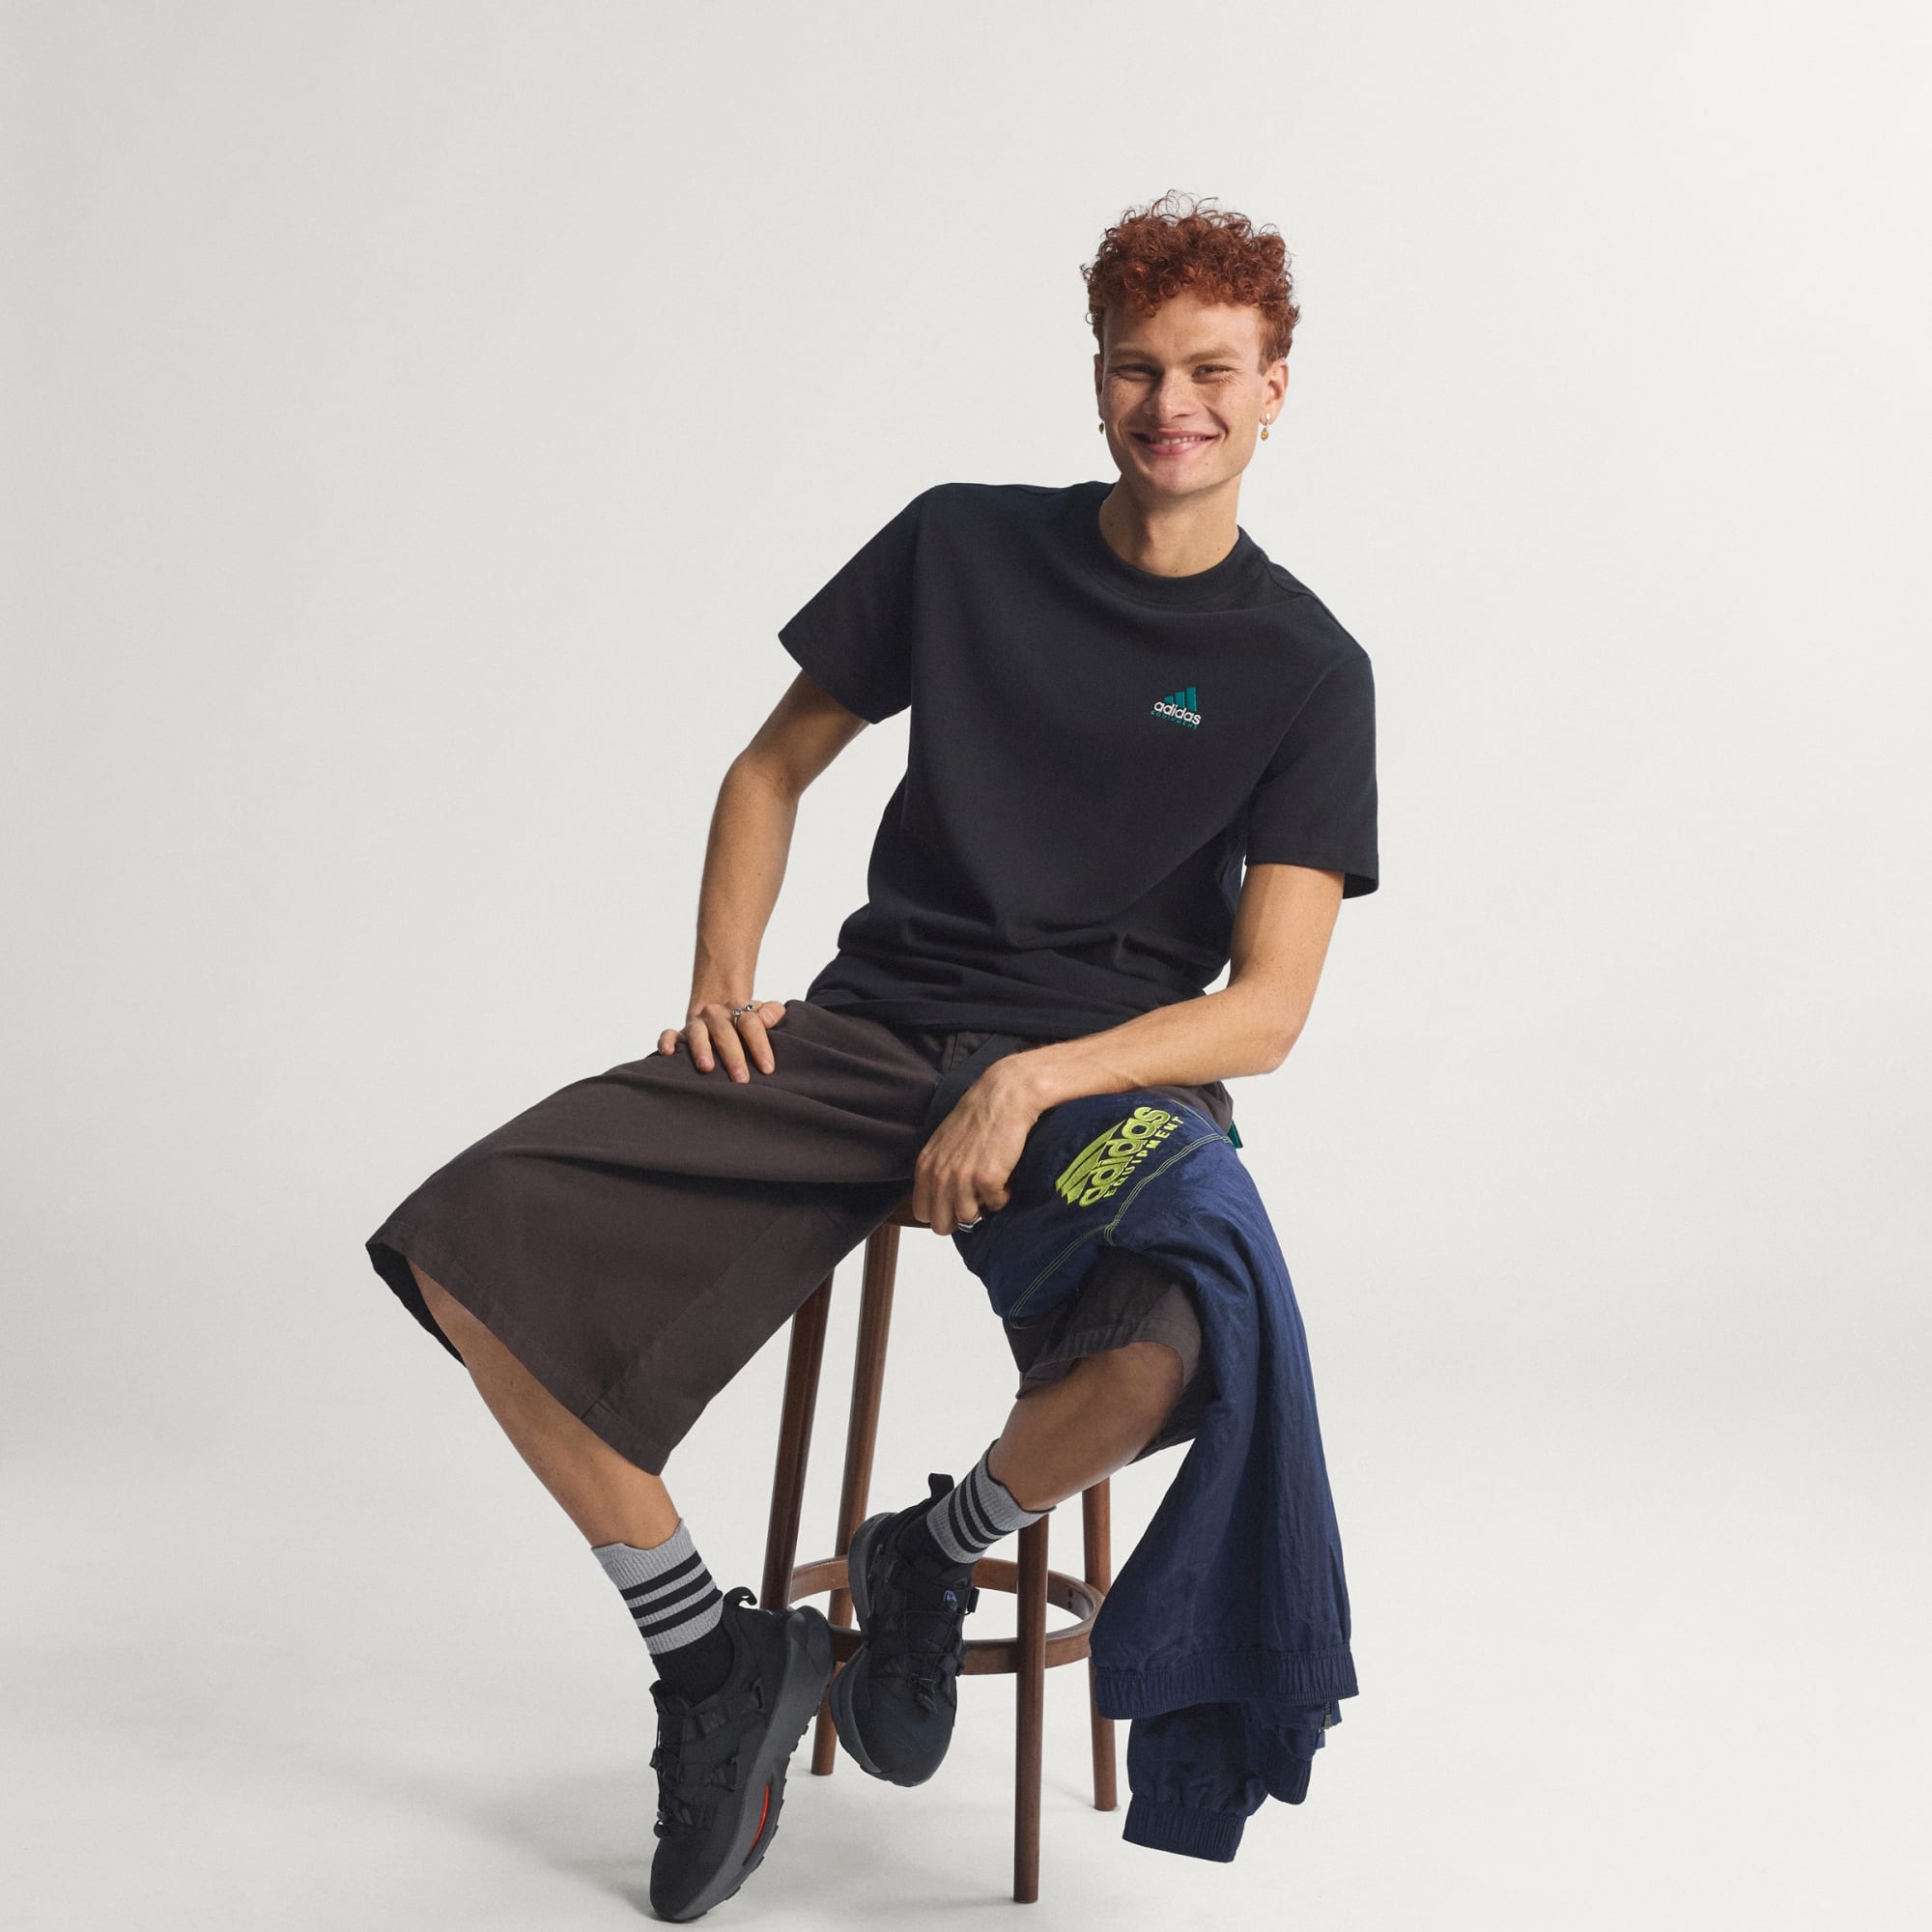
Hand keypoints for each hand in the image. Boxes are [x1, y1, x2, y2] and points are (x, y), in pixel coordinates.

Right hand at [659, 999, 787, 1081]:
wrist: (721, 1010)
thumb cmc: (748, 1022)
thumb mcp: (765, 1013)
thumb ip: (773, 1012)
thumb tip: (766, 1019)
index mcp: (739, 1009)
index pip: (750, 1023)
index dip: (759, 1045)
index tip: (767, 1068)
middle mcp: (716, 1015)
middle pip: (725, 1032)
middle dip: (733, 1056)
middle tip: (741, 1079)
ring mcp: (697, 1024)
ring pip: (697, 1034)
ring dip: (701, 1049)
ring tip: (707, 1068)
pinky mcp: (680, 1034)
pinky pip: (669, 1034)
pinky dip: (666, 1041)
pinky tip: (668, 1053)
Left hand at [911, 1058, 1041, 1235]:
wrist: (1004, 1096)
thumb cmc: (977, 1116)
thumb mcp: (943, 1144)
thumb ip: (937, 1171)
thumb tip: (944, 1200)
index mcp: (925, 1167)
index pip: (922, 1212)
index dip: (942, 1212)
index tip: (957, 1203)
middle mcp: (939, 1175)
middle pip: (941, 1224)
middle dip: (960, 1217)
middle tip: (976, 1200)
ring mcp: (963, 1179)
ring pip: (969, 1218)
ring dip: (983, 1205)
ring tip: (991, 1183)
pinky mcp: (988, 1179)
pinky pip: (996, 1205)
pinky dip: (1003, 1195)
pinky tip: (1005, 1176)